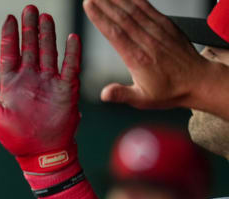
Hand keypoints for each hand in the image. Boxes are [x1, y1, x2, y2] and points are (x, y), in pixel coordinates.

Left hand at [0, 5, 81, 173]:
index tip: (9, 17)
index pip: (10, 54)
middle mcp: (31, 79)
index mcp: (12, 84)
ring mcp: (49, 83)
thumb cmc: (16, 139)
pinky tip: (72, 36)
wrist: (43, 154)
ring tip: (47, 16)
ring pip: (49, 52)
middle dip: (30, 28)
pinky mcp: (66, 90)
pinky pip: (70, 67)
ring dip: (48, 35)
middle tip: (30, 8)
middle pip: (30, 48)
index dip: (10, 36)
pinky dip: (72, 52)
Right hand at [83, 0, 208, 108]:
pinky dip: (137, 0)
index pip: (115, 33)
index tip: (89, 7)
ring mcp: (159, 32)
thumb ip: (122, 95)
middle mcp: (148, 42)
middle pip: (123, 18)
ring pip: (135, 11)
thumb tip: (104, 94)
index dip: (100, 18)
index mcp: (138, 59)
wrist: (198, 81)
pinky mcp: (167, 26)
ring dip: (118, 0)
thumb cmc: (169, 91)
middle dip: (105, 5)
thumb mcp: (142, 100)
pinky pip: (149, 9)